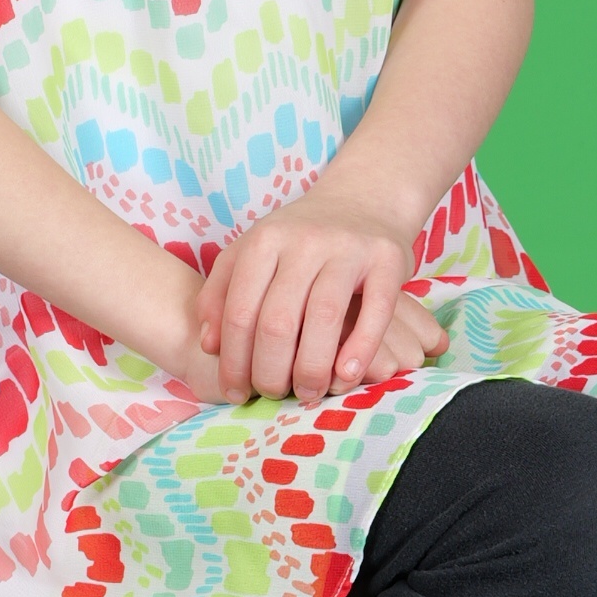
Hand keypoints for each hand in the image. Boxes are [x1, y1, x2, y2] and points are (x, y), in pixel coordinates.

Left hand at [193, 188, 450, 404]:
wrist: (363, 201)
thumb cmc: (300, 242)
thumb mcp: (252, 254)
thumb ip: (220, 294)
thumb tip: (209, 345)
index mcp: (264, 241)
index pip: (240, 311)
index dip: (234, 361)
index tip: (236, 392)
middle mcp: (304, 240)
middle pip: (278, 320)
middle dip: (270, 371)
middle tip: (273, 396)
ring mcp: (348, 248)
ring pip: (323, 318)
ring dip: (311, 367)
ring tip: (308, 393)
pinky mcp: (387, 259)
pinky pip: (375, 311)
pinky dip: (360, 348)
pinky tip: (346, 375)